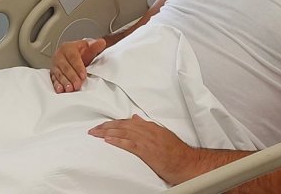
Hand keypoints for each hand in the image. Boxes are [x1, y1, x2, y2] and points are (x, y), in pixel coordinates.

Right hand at [50, 37, 105, 92]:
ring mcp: (55, 65)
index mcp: (68, 48)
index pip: (73, 57)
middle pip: (65, 67)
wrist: (71, 54)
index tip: (83, 75)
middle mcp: (59, 56)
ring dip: (64, 82)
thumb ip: (95, 45)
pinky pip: (54, 79)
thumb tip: (102, 42)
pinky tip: (60, 89)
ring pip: (59, 74)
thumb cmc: (79, 52)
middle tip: (77, 84)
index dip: (78, 67)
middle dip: (72, 77)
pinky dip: (56, 85)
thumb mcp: (87, 47)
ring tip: (70, 89)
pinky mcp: (53, 73)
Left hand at [88, 115, 202, 184]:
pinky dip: (117, 141)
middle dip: (106, 126)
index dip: (114, 123)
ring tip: (96, 133)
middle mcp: (147, 131)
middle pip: (122, 125)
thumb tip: (136, 118)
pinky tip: (108, 141)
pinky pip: (129, 144)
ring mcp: (147, 140)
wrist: (187, 162)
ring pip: (123, 133)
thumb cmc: (177, 151)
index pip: (128, 122)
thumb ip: (148, 126)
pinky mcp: (147, 151)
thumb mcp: (163, 134)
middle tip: (94, 129)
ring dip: (107, 132)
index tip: (103, 125)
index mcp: (151, 127)